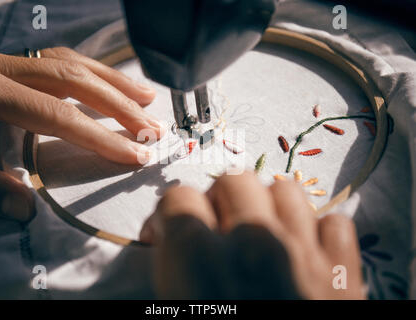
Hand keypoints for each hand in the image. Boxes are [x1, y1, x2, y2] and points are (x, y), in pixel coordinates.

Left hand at [0, 47, 161, 221]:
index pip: (57, 115)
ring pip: (67, 61)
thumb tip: (23, 209)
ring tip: (146, 97)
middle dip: (118, 105)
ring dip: (111, 80)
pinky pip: (54, 58)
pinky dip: (87, 69)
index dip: (100, 136)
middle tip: (152, 128)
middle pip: (72, 80)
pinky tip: (105, 81)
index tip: (135, 154)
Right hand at [140, 172, 364, 298]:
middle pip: (232, 180)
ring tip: (257, 231)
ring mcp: (306, 255)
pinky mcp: (345, 274)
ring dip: (266, 205)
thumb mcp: (174, 306)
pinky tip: (304, 248)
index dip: (167, 214)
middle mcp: (255, 244)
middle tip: (213, 228)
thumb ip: (169, 264)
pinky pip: (334, 222)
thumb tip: (168, 240)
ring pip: (284, 190)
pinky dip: (317, 230)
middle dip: (216, 200)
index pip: (177, 198)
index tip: (167, 231)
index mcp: (201, 259)